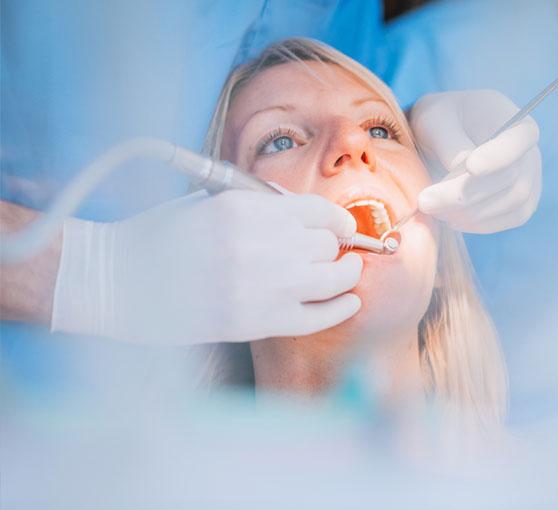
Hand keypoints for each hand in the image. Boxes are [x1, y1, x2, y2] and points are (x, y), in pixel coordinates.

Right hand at [51, 190, 361, 342]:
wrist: (121, 283)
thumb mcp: (209, 204)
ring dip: (345, 274)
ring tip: (347, 272)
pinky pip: (317, 317)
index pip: (319, 211)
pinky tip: (350, 302)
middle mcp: (262, 244)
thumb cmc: (160, 237)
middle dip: (332, 247)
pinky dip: (340, 309)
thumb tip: (308, 218)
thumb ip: (261, 208)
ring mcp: (263, 285)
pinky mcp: (259, 322)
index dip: (338, 220)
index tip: (342, 228)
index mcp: (247, 209)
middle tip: (331, 252)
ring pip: (332, 277)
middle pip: (327, 244)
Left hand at [409, 90, 540, 233]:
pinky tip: (449, 218)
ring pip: (510, 205)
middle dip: (464, 195)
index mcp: (517, 125)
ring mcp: (530, 183)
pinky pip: (507, 220)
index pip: (517, 141)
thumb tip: (459, 168)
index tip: (471, 166)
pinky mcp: (520, 207)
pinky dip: (477, 224)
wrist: (449, 133)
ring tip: (432, 208)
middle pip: (509, 180)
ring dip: (468, 213)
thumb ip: (448, 140)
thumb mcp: (436, 120)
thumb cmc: (443, 120)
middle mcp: (531, 155)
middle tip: (425, 201)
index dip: (497, 157)